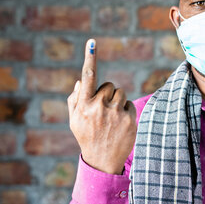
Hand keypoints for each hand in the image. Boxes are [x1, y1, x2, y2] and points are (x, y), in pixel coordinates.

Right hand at [67, 39, 136, 174]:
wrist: (102, 161)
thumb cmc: (87, 136)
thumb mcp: (75, 120)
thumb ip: (75, 99)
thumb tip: (82, 80)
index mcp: (83, 105)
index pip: (88, 77)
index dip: (90, 58)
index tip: (92, 42)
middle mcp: (99, 107)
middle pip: (108, 85)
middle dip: (106, 93)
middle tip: (103, 110)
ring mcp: (115, 113)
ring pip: (120, 92)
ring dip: (117, 101)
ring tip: (111, 118)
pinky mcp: (129, 119)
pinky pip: (129, 103)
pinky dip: (125, 110)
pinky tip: (120, 124)